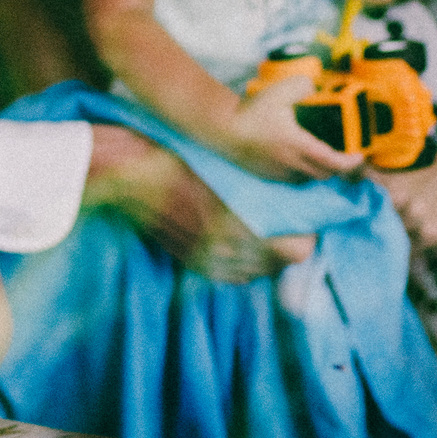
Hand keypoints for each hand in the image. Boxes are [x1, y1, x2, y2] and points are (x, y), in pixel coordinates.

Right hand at [84, 124, 288, 282]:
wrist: (131, 176)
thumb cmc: (181, 162)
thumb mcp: (230, 171)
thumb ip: (264, 195)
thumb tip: (295, 208)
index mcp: (239, 227)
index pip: (297, 251)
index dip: (305, 235)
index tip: (303, 220)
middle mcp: (226, 253)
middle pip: (280, 264)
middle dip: (287, 245)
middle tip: (284, 223)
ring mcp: (208, 261)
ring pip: (258, 272)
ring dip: (266, 256)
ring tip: (262, 232)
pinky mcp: (193, 263)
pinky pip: (232, 275)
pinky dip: (242, 263)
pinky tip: (239, 243)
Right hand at [213, 73, 363, 181]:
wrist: (222, 130)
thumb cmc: (252, 112)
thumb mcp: (280, 91)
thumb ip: (303, 86)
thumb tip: (314, 88)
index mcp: (299, 146)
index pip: (334, 163)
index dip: (352, 163)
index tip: (360, 156)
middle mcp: (293, 164)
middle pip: (326, 174)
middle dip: (340, 168)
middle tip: (347, 155)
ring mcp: (280, 172)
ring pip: (310, 178)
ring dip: (322, 170)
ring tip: (326, 156)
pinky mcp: (269, 175)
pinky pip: (295, 179)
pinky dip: (305, 172)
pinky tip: (302, 158)